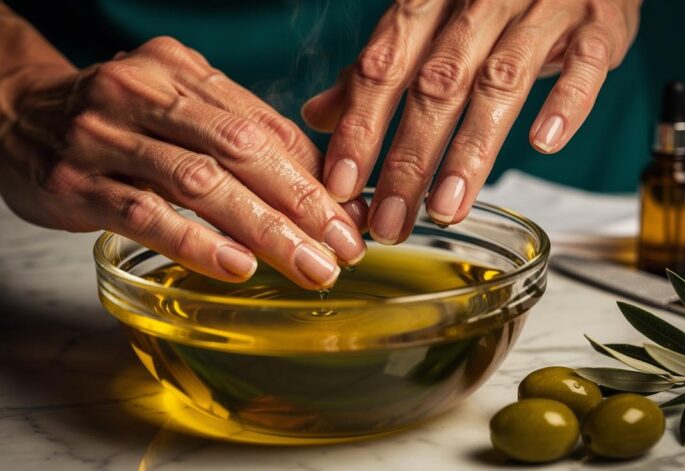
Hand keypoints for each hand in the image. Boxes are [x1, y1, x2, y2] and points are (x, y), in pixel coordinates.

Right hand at [0, 37, 367, 288]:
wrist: (14, 113)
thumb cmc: (115, 118)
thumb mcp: (178, 107)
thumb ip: (242, 133)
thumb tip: (317, 182)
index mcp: (182, 72)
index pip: (265, 125)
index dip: (315, 175)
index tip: (351, 218)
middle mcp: (145, 94)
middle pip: (241, 149)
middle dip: (301, 204)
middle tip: (344, 250)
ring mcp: (106, 137)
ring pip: (199, 183)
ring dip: (263, 229)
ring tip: (308, 266)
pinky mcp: (75, 183)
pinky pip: (144, 214)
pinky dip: (194, 242)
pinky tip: (237, 266)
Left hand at [302, 0, 640, 242]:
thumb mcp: (429, 19)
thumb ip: (379, 66)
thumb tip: (319, 114)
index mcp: (429, 0)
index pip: (384, 66)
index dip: (360, 126)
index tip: (343, 184)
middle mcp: (478, 1)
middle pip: (437, 84)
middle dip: (410, 158)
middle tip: (392, 220)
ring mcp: (540, 7)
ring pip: (501, 81)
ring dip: (472, 149)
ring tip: (447, 206)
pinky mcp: (596, 20)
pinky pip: (583, 61)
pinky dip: (565, 102)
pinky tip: (544, 144)